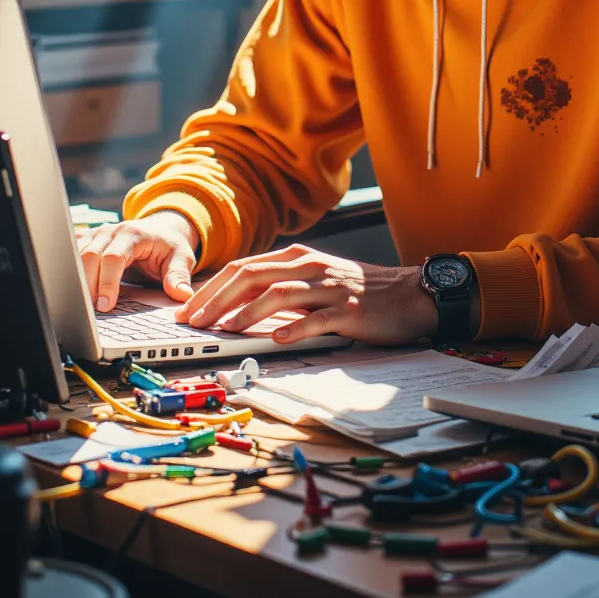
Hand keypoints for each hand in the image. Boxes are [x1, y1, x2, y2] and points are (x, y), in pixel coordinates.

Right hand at [77, 211, 198, 311]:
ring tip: (79, 306)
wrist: (160, 229)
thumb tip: (183, 296)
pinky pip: (69, 253)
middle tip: (92, 311)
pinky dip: (67, 271)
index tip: (106, 305)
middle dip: (88, 285)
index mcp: (133, 234)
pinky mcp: (86, 240)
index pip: (114, 257)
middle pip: (89, 257)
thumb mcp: (181, 257)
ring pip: (74, 256)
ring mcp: (95, 234)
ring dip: (74, 280)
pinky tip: (67, 289)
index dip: (108, 282)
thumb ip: (179, 275)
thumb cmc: (168, 246)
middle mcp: (111, 231)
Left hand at [174, 244, 438, 345]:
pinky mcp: (349, 310)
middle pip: (252, 275)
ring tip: (223, 330)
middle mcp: (309, 266)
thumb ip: (282, 288)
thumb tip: (238, 307)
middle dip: (217, 299)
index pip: (244, 268)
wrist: (410, 293)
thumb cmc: (359, 291)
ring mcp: (329, 287)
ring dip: (246, 312)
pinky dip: (294, 327)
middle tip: (193, 322)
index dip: (212, 288)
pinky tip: (277, 339)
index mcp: (297, 258)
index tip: (188, 310)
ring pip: (279, 294)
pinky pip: (317, 318)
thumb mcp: (317, 280)